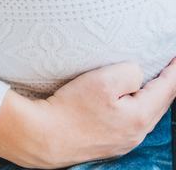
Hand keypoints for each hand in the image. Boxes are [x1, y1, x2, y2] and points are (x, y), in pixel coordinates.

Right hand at [0, 59, 175, 168]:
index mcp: (139, 117)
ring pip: (143, 113)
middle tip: (166, 65)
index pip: (167, 89)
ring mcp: (121, 140)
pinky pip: (129, 121)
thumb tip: (137, 75)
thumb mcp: (102, 81)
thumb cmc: (72, 107)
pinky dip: (133, 106)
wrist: (45, 136)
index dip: (174, 70)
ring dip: (149, 95)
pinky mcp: (107, 142)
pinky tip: (125, 101)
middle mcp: (135, 133)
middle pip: (158, 103)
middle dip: (164, 83)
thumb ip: (129, 73)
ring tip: (148, 80)